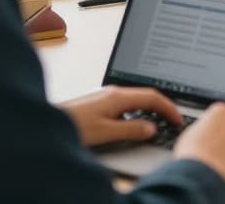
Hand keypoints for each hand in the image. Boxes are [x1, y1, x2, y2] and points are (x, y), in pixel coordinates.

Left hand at [60, 86, 181, 146]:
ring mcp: (106, 96)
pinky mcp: (100, 102)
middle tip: (172, 120)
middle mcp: (113, 92)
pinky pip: (126, 103)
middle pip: (146, 95)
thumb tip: (151, 128)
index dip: (168, 108)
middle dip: (162, 107)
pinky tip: (135, 122)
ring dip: (150, 109)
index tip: (177, 119)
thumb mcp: (106, 132)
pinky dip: (137, 111)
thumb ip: (131, 130)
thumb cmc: (73, 125)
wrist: (48, 122)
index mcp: (118, 96)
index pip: (152, 97)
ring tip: (158, 122)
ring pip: (136, 99)